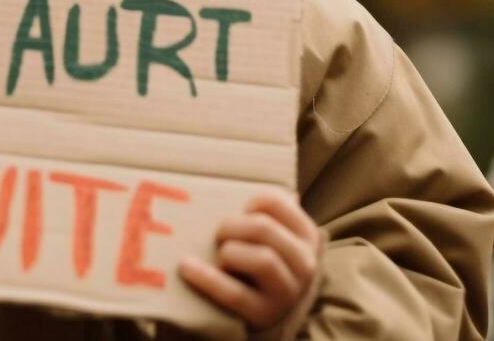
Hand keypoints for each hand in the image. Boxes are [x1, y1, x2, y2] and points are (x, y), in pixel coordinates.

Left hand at [178, 189, 322, 334]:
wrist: (261, 316)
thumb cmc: (258, 268)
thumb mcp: (271, 240)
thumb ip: (264, 214)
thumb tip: (233, 177)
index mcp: (307, 238)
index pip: (276, 202)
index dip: (249, 203)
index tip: (238, 213)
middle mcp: (306, 265)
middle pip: (264, 229)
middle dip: (231, 227)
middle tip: (217, 235)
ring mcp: (288, 293)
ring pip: (261, 259)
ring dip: (229, 252)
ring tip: (218, 256)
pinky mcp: (264, 316)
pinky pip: (235, 293)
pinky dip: (207, 278)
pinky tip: (187, 267)